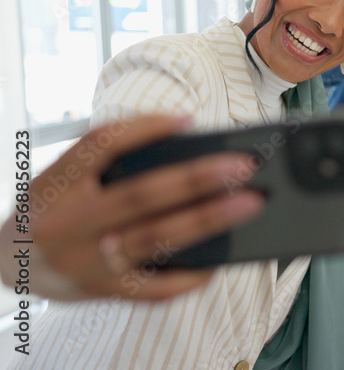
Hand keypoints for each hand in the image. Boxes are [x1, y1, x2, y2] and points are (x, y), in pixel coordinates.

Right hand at [0, 116, 264, 300]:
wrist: (10, 262)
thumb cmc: (55, 206)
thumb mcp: (65, 174)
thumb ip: (111, 157)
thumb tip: (186, 139)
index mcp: (56, 184)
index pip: (100, 145)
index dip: (145, 128)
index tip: (190, 119)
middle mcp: (67, 224)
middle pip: (140, 196)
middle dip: (196, 178)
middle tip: (243, 166)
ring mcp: (86, 264)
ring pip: (155, 239)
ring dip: (208, 220)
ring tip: (249, 203)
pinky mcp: (104, 293)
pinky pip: (155, 288)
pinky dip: (191, 274)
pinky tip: (221, 258)